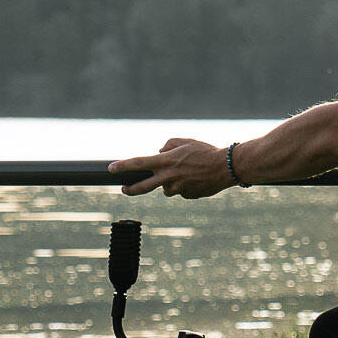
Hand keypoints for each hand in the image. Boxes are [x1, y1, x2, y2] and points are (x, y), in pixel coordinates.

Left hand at [109, 139, 232, 198]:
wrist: (226, 167)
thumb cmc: (205, 152)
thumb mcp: (184, 142)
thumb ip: (168, 146)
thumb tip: (159, 153)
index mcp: (166, 161)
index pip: (139, 164)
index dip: (123, 166)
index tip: (111, 169)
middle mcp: (169, 177)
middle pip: (143, 187)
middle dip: (131, 189)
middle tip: (124, 189)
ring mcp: (178, 189)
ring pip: (166, 188)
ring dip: (170, 182)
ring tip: (187, 172)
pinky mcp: (187, 196)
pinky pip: (181, 191)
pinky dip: (185, 186)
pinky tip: (196, 178)